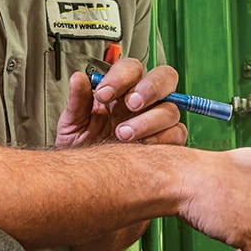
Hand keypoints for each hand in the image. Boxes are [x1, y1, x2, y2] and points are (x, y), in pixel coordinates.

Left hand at [56, 59, 187, 147]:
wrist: (90, 183)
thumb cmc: (84, 151)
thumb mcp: (73, 126)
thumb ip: (77, 102)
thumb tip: (78, 78)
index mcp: (121, 90)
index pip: (132, 68)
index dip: (121, 76)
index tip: (103, 94)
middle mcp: (143, 102)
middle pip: (164, 77)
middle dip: (149, 88)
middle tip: (130, 104)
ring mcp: (158, 121)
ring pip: (170, 109)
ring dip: (149, 120)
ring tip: (123, 134)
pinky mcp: (168, 142)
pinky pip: (177, 134)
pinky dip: (160, 139)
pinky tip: (140, 147)